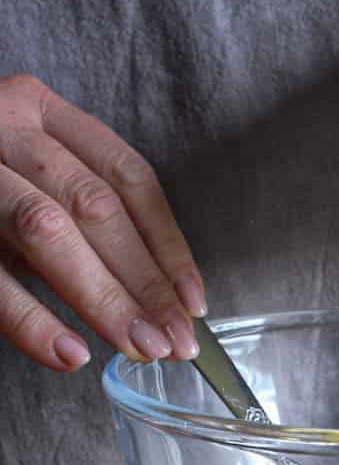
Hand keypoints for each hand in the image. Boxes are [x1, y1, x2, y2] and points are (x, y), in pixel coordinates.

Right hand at [0, 74, 205, 370]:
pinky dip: (32, 319)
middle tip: (176, 342)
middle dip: (145, 284)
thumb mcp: (33, 184)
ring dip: (103, 299)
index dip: (168, 245)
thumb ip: (86, 221)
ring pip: (47, 231)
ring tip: (140, 347)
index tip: (193, 303)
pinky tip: (70, 353)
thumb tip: (159, 301)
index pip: (128, 177)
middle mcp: (2, 124)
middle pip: (96, 207)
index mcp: (42, 112)